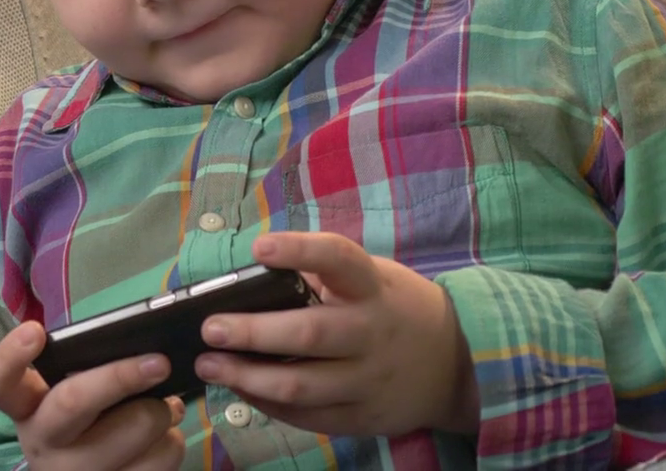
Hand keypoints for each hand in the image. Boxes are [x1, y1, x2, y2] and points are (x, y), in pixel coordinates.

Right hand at [0, 320, 186, 469]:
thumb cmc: (86, 425)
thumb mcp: (72, 399)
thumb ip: (89, 372)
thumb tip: (141, 352)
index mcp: (27, 409)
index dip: (12, 355)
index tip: (35, 331)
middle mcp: (43, 444)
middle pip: (73, 401)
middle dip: (121, 376)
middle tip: (159, 362)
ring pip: (133, 429)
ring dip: (162, 411)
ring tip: (165, 406)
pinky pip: (159, 460)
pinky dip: (171, 441)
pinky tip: (162, 438)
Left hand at [194, 232, 478, 438]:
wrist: (456, 366)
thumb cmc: (395, 309)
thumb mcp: (373, 279)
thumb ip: (323, 279)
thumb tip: (253, 280)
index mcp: (372, 288)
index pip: (338, 259)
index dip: (300, 251)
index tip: (260, 247)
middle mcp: (371, 333)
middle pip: (309, 334)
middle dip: (254, 332)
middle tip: (211, 328)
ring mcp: (368, 380)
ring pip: (301, 385)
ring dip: (248, 377)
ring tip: (209, 364)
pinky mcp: (363, 418)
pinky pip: (308, 416)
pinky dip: (269, 405)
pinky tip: (241, 388)